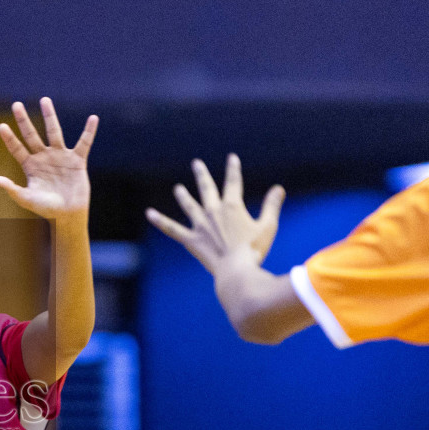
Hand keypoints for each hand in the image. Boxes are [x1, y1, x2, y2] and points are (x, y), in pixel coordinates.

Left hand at [0, 99, 96, 220]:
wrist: (68, 216)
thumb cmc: (46, 209)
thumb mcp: (27, 199)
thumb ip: (12, 189)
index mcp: (31, 166)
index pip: (17, 149)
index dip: (9, 138)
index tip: (1, 126)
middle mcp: (44, 158)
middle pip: (32, 134)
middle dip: (23, 120)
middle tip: (16, 104)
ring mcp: (60, 157)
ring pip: (54, 132)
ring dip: (49, 116)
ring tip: (45, 100)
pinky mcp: (77, 161)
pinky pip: (84, 143)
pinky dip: (89, 131)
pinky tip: (93, 118)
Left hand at [146, 154, 284, 273]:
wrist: (236, 271)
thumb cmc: (255, 250)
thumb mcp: (268, 226)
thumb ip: (272, 206)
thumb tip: (279, 188)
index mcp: (232, 207)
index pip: (233, 182)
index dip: (233, 169)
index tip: (232, 158)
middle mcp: (213, 212)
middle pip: (207, 188)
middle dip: (202, 175)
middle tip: (196, 163)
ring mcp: (200, 226)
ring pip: (189, 206)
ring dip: (183, 196)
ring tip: (178, 188)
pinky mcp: (191, 240)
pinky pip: (172, 229)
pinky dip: (160, 221)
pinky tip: (149, 213)